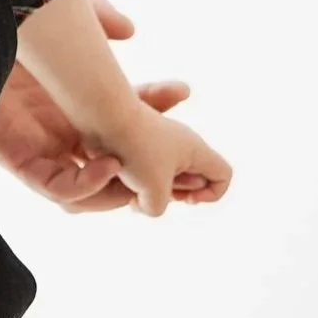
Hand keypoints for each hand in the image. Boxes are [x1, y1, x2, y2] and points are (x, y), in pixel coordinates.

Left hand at [0, 0, 206, 212]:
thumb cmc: (3, 11)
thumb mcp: (58, 10)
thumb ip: (94, 17)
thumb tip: (129, 29)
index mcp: (70, 94)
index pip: (122, 117)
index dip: (153, 106)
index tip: (180, 88)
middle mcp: (55, 123)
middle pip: (113, 160)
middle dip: (150, 161)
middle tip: (178, 152)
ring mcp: (35, 142)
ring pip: (88, 185)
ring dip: (123, 185)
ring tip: (143, 167)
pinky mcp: (12, 156)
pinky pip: (55, 187)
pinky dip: (87, 186)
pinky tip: (108, 165)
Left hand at [102, 105, 232, 216]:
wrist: (95, 110)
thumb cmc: (131, 148)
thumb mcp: (153, 191)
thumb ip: (156, 207)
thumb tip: (142, 202)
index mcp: (193, 148)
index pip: (222, 173)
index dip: (211, 193)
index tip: (186, 197)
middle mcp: (177, 142)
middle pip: (190, 177)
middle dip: (173, 193)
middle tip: (152, 189)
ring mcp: (154, 140)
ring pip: (163, 175)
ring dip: (149, 188)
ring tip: (131, 184)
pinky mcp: (132, 140)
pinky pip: (141, 167)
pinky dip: (133, 177)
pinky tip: (118, 176)